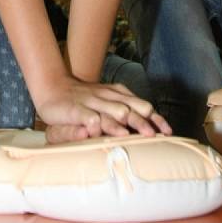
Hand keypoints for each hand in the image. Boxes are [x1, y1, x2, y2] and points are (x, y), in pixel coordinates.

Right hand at [37, 77, 171, 143]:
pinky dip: (94, 123)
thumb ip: (127, 109)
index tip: (167, 132)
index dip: (155, 118)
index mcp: (118, 94)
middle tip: (153, 136)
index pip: (142, 105)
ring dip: (120, 123)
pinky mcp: (75, 108)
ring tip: (129, 135)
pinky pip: (87, 116)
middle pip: (130, 108)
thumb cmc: (85, 98)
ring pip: (109, 111)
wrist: (53, 86)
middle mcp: (107, 96)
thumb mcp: (109, 100)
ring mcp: (91, 101)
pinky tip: (97, 132)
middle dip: (142, 121)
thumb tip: (152, 125)